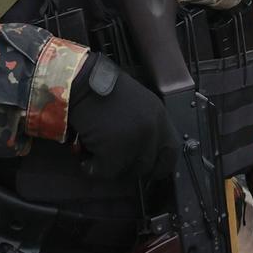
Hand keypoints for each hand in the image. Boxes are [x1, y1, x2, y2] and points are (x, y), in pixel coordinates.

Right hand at [68, 53, 179, 178]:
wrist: (79, 82)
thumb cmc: (101, 91)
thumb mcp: (135, 104)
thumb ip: (143, 125)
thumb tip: (139, 153)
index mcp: (159, 115)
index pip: (172, 149)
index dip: (162, 164)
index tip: (152, 171)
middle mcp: (152, 128)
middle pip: (149, 164)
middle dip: (132, 168)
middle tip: (114, 163)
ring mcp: (135, 140)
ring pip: (128, 170)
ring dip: (111, 167)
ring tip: (96, 155)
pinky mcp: (114, 150)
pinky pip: (105, 171)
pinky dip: (92, 168)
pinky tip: (85, 157)